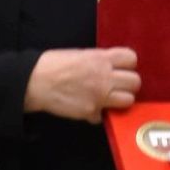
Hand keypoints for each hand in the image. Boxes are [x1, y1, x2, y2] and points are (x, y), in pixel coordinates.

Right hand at [24, 46, 139, 122]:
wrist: (34, 82)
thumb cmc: (52, 65)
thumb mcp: (80, 54)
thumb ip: (99, 60)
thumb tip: (111, 68)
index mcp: (101, 58)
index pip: (131, 59)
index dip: (128, 65)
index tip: (122, 68)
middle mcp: (104, 76)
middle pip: (135, 82)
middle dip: (128, 84)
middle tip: (118, 86)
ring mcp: (100, 96)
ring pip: (128, 100)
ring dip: (120, 100)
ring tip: (108, 98)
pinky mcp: (91, 112)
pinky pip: (105, 116)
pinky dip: (98, 114)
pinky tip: (88, 107)